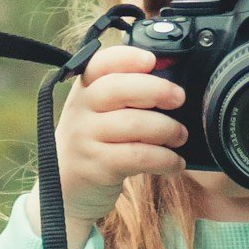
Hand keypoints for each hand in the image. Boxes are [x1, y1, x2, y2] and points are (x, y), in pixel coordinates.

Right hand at [43, 43, 186, 248]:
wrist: (68, 190)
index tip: (151, 60)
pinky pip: (138, 156)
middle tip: (179, 98)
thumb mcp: (99, 115)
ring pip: (133, 124)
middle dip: (156, 90)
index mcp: (84, 90)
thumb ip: (125, 97)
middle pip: (118, 89)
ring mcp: (85, 138)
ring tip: (181, 136)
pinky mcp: (97, 167)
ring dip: (166, 128)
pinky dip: (164, 159)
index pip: (101, 63)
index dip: (127, 57)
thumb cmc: (95, 146)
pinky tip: (175, 163)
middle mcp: (80, 110)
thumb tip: (169, 84)